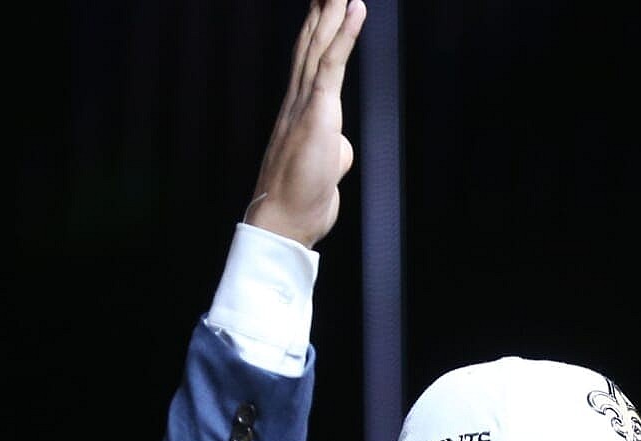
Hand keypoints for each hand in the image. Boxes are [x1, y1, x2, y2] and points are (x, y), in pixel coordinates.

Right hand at [244, 0, 366, 248]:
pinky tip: (355, 8)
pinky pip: (332, 63)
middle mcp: (298, 99)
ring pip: (320, 43)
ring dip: (332, 10)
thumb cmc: (303, 198)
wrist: (285, 219)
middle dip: (322, 9)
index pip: (310, 59)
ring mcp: (305, 102)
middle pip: (312, 42)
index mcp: (300, 110)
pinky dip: (346, 34)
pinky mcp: (317, 111)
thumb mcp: (325, 169)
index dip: (318, 29)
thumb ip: (332, 149)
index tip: (325, 3)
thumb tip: (339, 148)